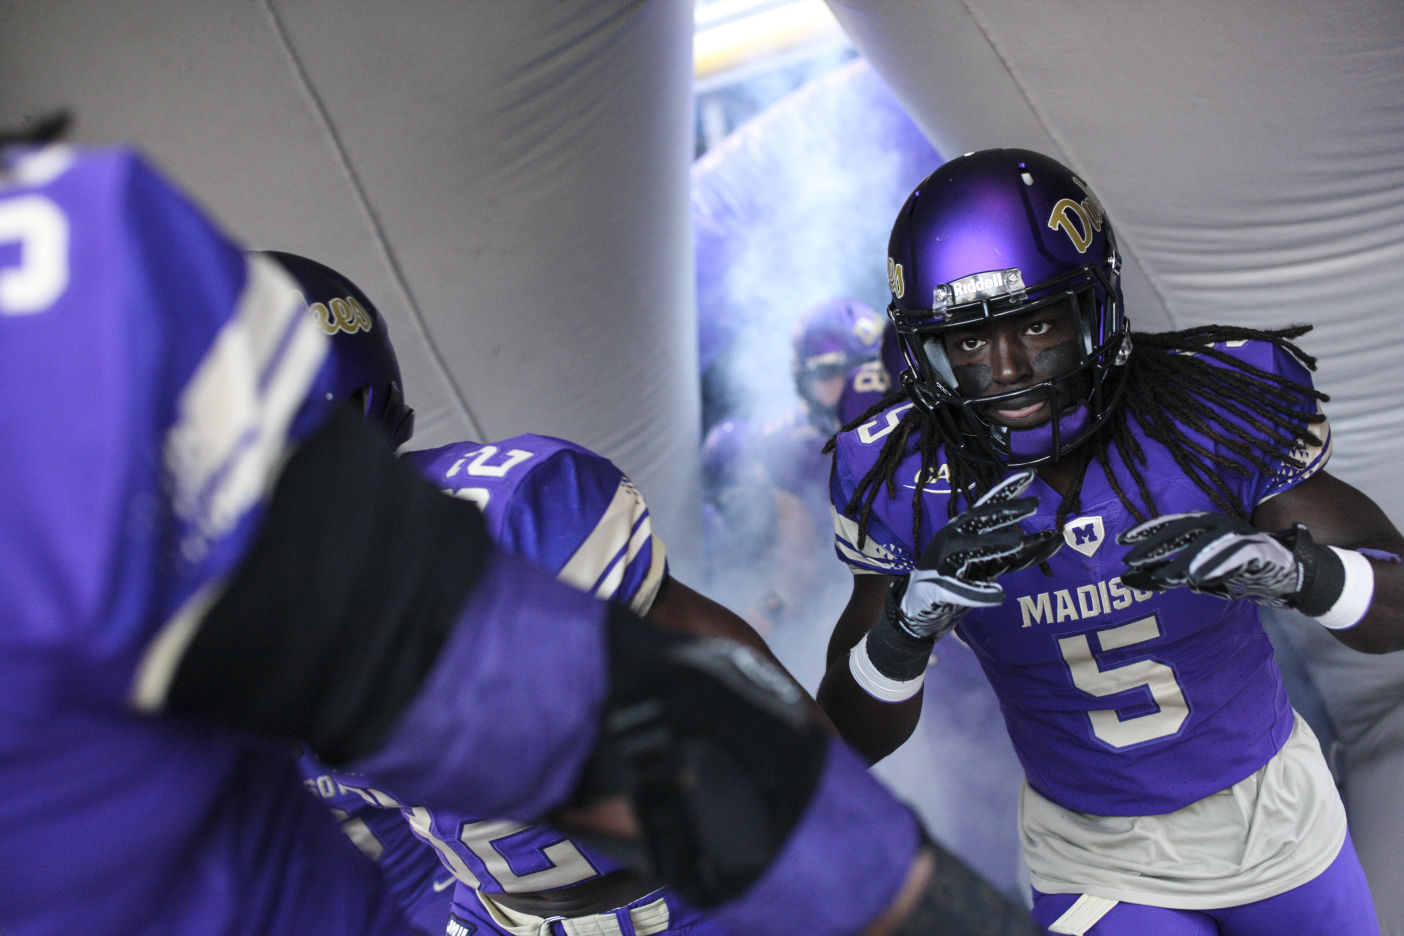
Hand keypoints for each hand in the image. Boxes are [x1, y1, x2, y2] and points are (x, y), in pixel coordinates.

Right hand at [892, 469, 1061, 640]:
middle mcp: (952, 540)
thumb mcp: (989, 564)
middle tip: (1034, 504)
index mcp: (963, 531)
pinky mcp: (936, 588)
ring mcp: (942, 563)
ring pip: (967, 550)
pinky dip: (976, 592)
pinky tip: (997, 594)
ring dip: (991, 545)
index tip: (1031, 475)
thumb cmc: (956, 580)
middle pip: (978, 521)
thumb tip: (1054, 539)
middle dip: (1005, 511)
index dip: (1007, 490)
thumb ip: (1018, 554)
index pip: (988, 508)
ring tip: (1016, 543)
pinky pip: (957, 589)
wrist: (917, 608)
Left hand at [1117, 511, 1326, 606]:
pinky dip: (1213, 566)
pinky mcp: (1258, 551)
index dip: (1147, 531)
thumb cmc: (1244, 571)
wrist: (1296, 574)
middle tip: (1133, 559)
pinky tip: (1196, 578)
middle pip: (1183, 532)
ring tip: (1162, 576)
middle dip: (1157, 545)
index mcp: (1207, 527)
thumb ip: (1170, 575)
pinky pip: (1232, 557)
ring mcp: (1240, 536)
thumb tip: (1130, 579)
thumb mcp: (1202, 575)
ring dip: (1183, 560)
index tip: (1122, 541)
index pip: (1172, 525)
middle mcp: (1221, 526)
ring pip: (1205, 545)